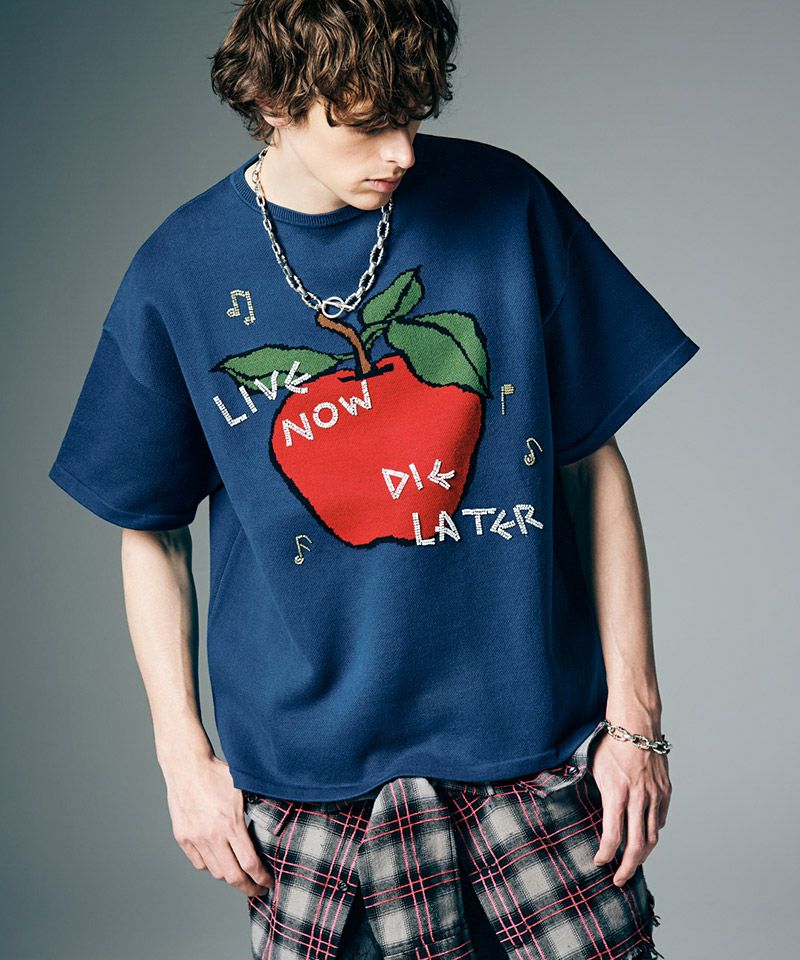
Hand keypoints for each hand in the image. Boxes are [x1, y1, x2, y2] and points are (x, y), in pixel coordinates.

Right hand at [163, 753, 274, 896]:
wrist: (187, 766)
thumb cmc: (218, 774)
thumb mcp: (244, 790)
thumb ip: (256, 810)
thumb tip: (275, 825)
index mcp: (231, 824)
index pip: (250, 863)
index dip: (262, 878)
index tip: (268, 883)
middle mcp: (212, 836)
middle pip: (232, 877)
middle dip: (248, 888)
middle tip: (258, 890)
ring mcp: (195, 839)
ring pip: (215, 872)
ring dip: (230, 877)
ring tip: (240, 874)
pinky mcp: (183, 838)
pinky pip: (199, 863)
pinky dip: (211, 866)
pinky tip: (220, 859)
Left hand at [590, 731, 671, 885]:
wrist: (636, 724)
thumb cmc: (611, 743)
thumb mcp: (595, 768)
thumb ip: (598, 794)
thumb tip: (591, 813)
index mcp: (617, 793)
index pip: (612, 836)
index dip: (605, 854)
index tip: (599, 862)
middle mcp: (638, 798)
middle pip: (636, 845)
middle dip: (627, 868)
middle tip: (619, 880)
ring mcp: (655, 795)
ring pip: (652, 837)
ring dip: (642, 855)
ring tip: (632, 864)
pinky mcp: (665, 791)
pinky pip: (660, 819)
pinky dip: (652, 833)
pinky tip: (644, 838)